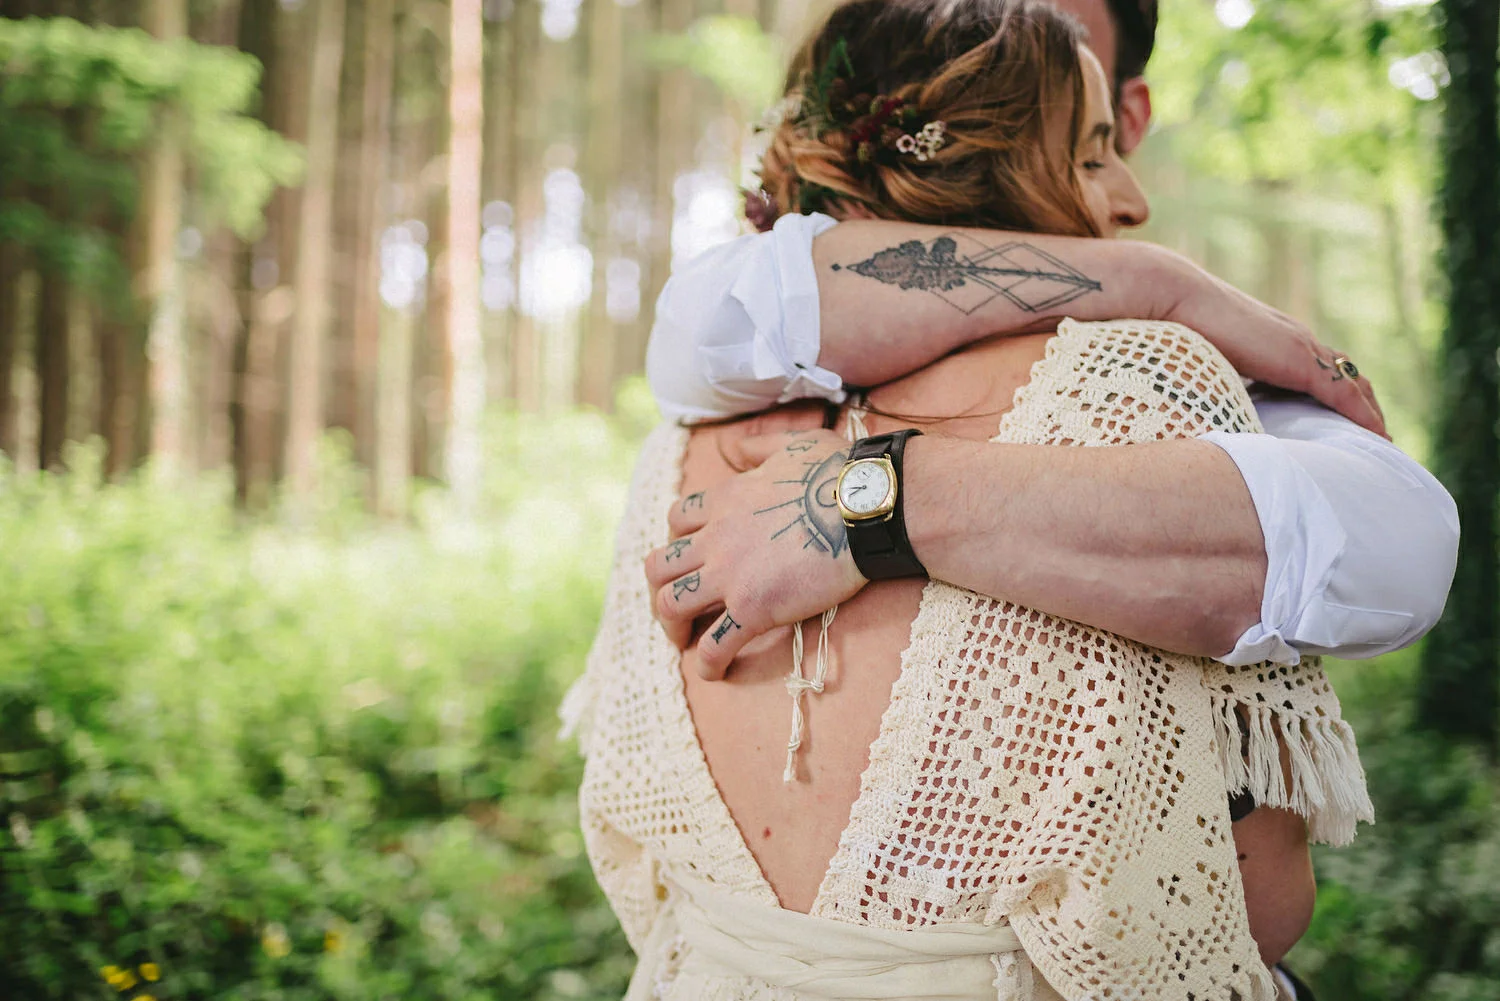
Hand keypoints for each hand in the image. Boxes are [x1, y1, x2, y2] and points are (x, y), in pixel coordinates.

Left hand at [643, 430, 866, 679]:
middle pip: (658, 565)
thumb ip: (758, 446)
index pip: (677, 519)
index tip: (692, 555)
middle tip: (677, 604)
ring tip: (685, 642)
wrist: (865, 509)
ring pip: (671, 605)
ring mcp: (730, 575)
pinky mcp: (753, 608)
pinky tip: (715, 672)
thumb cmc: (840, 474)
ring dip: (672, 627)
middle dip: (659, 587)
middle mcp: (716, 537)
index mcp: (725, 499)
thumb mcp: (792, 443)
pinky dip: (707, 662)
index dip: (677, 539)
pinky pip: (714, 644)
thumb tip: (735, 447)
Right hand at [1161, 251, 1386, 437]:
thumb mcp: (1202, 358)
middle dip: (1363, 403)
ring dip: (1370, 411)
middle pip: (1344, 372)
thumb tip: (1200, 402)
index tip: (1343, 418)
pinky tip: (1376, 436)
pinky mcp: (1298, 361)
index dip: (1336, 390)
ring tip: (1381, 439)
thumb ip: (1215, 377)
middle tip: (1374, 433)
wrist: (1176, 297)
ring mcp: (1300, 348)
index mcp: (1274, 338)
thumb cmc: (1175, 327)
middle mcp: (1295, 339)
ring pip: (1352, 382)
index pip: (1318, 366)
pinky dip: (1362, 415)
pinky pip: (1342, 394)